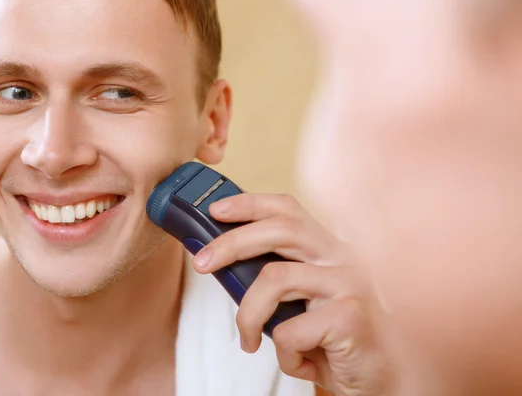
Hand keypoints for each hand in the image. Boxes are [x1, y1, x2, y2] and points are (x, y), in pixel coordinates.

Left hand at [192, 193, 390, 395]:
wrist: (380, 380)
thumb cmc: (332, 341)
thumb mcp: (300, 302)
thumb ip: (276, 277)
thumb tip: (221, 261)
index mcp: (329, 249)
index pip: (289, 210)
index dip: (250, 204)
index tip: (217, 210)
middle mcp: (343, 257)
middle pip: (280, 230)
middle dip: (231, 243)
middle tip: (201, 263)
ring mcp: (350, 283)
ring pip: (274, 279)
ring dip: (248, 316)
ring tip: (248, 339)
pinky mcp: (351, 315)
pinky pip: (288, 330)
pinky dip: (282, 353)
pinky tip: (298, 361)